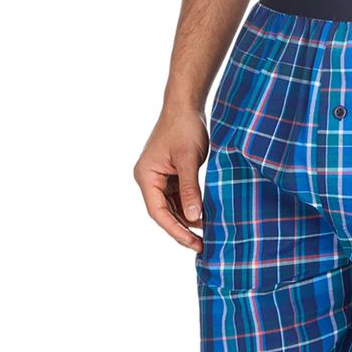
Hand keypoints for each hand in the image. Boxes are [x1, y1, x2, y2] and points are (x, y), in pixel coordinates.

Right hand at [134, 104, 208, 250]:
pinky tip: (205, 216)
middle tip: (202, 245)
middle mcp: (148, 179)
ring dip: (187, 219)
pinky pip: (178, 196)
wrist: (186, 105)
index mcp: (146, 176)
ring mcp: (159, 177)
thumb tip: (194, 218)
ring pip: (171, 206)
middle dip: (182, 229)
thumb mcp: (189, 160)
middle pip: (163, 212)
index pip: (158, 211)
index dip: (175, 230)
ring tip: (206, 234)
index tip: (192, 243)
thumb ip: (190, 189)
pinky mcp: (170, 174)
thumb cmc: (185, 127)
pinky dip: (190, 206)